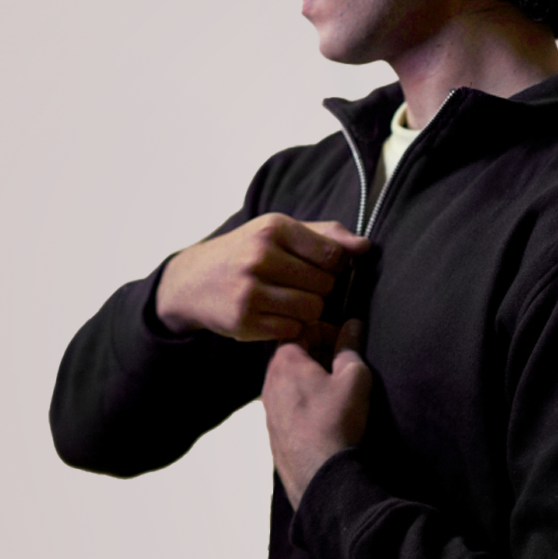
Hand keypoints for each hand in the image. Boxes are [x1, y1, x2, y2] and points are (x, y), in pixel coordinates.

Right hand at [155, 214, 368, 340]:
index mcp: (273, 228)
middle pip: (326, 284)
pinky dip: (291, 326)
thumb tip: (365, 246)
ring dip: (309, 310)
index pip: (333, 254)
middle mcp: (259, 257)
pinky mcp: (244, 321)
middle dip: (321, 288)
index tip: (322, 268)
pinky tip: (276, 314)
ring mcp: (249, 291)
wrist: (192, 280)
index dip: (336, 266)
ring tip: (291, 300)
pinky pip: (293, 330)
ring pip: (313, 310)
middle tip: (301, 285)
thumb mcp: (279, 232)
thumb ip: (325, 236)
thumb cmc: (246, 252)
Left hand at [262, 320, 371, 508]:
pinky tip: (326, 416)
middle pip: (294, 355)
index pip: (302, 329)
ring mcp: (268, 410)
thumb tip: (352, 325)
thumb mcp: (354, 377)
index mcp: (285, 362)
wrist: (320, 475)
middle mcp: (269, 382)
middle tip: (345, 366)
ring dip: (312, 379)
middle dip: (320, 354)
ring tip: (338, 392)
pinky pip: (289, 405)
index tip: (347, 342)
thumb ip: (350, 346)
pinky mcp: (273, 432)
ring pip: (290, 381)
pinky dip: (306, 401)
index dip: (328, 329)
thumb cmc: (336, 421)